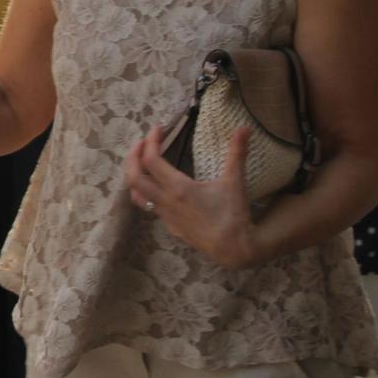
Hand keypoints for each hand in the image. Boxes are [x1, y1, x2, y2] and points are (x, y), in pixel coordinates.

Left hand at [124, 123, 260, 269]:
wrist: (233, 249)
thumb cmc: (232, 215)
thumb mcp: (234, 182)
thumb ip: (236, 153)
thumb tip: (244, 128)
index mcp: (178, 188)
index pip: (151, 160)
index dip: (150, 141)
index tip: (158, 129)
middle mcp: (165, 201)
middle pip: (134, 177)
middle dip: (132, 157)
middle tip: (142, 143)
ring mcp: (165, 216)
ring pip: (137, 195)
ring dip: (135, 176)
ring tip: (142, 163)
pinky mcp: (170, 226)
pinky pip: (150, 207)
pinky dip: (147, 192)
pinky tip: (160, 187)